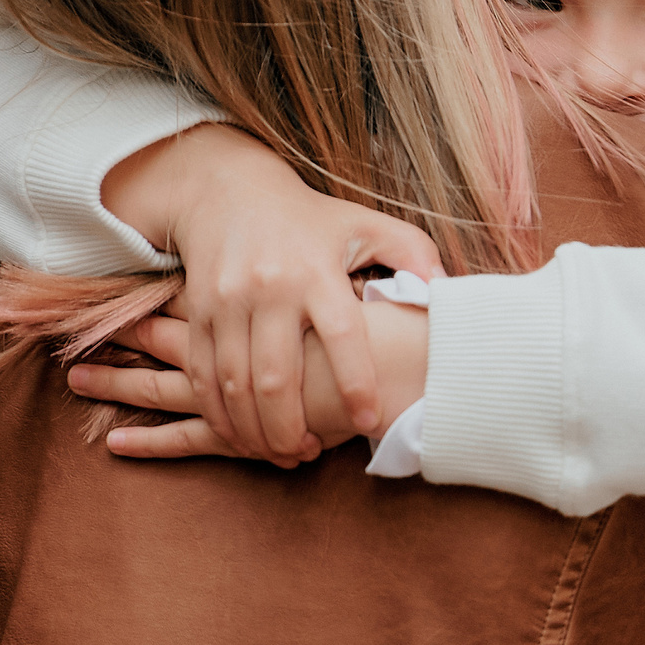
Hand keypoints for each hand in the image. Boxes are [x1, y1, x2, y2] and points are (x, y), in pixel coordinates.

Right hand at [101, 124, 442, 464]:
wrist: (228, 191)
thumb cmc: (312, 219)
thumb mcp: (367, 224)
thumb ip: (413, 254)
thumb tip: (445, 290)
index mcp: (317, 270)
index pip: (341, 334)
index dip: (357, 382)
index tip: (370, 420)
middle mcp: (269, 288)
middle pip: (276, 375)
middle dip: (291, 427)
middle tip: (310, 453)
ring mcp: (227, 302)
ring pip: (235, 384)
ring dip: (255, 430)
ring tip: (282, 452)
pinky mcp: (199, 313)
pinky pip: (203, 374)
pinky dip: (218, 413)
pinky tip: (241, 436)